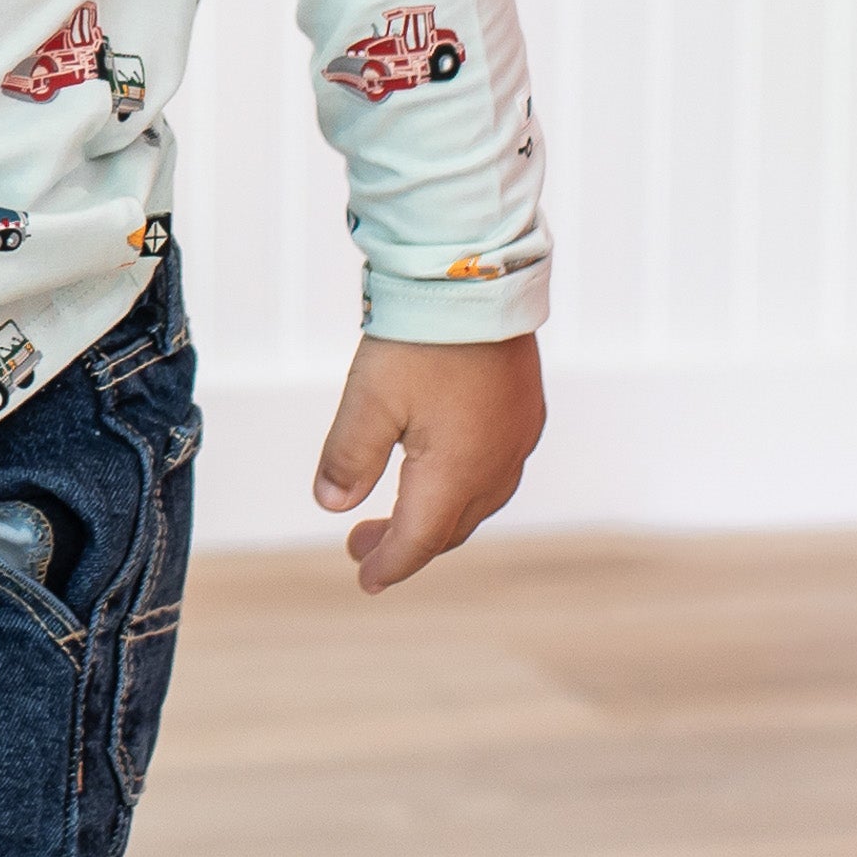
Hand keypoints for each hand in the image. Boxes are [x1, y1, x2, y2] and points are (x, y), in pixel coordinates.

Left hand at [312, 332, 543, 593]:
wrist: (478, 277)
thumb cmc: (421, 338)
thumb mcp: (369, 399)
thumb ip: (348, 457)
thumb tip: (331, 506)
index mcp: (457, 473)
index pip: (420, 538)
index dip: (389, 564)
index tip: (363, 579)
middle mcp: (497, 465)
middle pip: (451, 526)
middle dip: (408, 543)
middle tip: (362, 547)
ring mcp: (518, 437)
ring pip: (479, 501)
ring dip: (439, 516)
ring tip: (400, 515)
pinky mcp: (525, 410)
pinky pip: (497, 470)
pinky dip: (464, 487)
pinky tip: (444, 470)